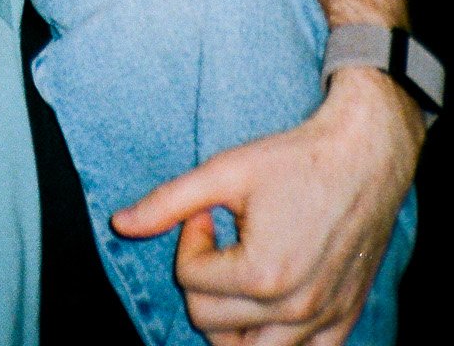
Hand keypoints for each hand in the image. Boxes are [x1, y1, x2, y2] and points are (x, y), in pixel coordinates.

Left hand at [111, 70, 421, 343]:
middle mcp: (294, 310)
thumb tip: (119, 224)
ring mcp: (322, 322)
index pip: (190, 283)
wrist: (367, 158)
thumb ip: (168, 202)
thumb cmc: (294, 159)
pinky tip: (268, 300)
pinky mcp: (342, 323)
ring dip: (230, 321)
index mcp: (262, 275)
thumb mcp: (225, 170)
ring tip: (237, 274)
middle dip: (204, 279)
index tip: (209, 213)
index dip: (190, 241)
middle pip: (211, 324)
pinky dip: (271, 339)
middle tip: (222, 238)